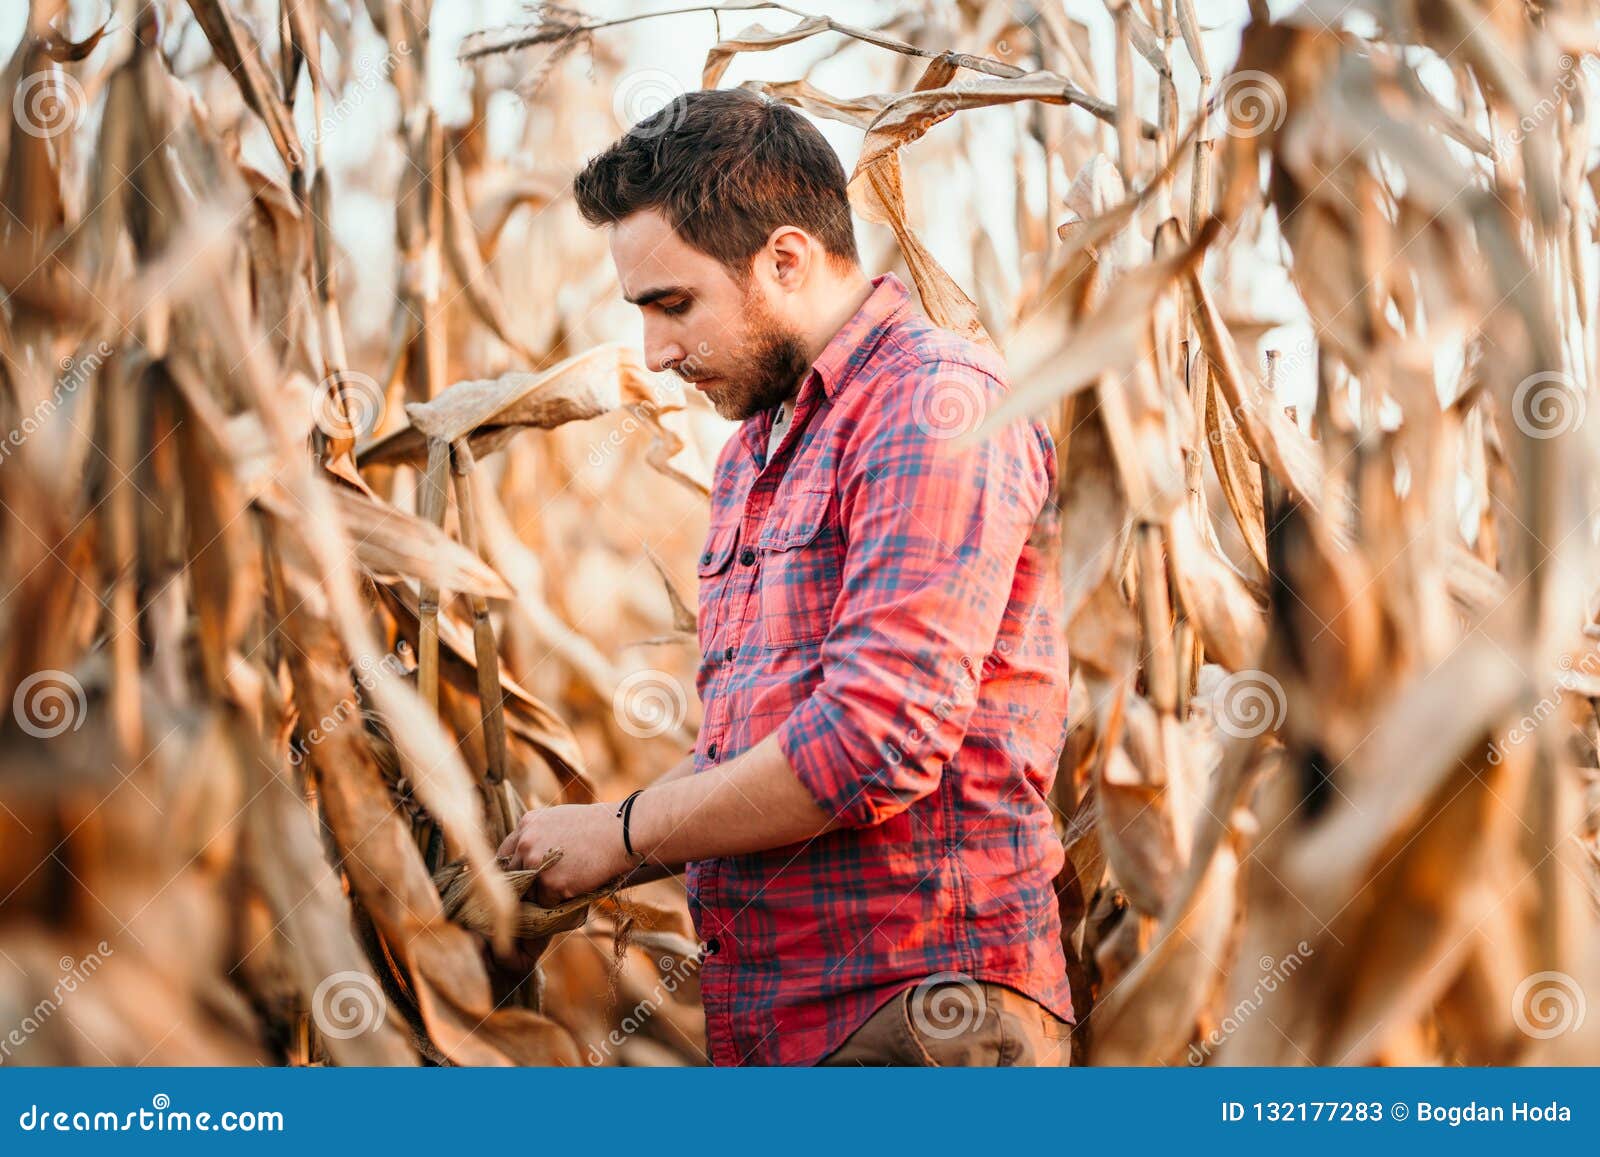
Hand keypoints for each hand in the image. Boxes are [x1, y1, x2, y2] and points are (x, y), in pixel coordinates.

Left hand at [497, 803, 635, 904]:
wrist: (622, 833)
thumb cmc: (597, 826)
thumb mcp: (560, 820)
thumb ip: (538, 836)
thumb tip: (525, 859)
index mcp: (527, 824)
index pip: (504, 854)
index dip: (511, 870)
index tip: (519, 880)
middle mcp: (526, 842)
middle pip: (512, 876)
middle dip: (524, 886)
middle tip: (539, 891)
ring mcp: (536, 864)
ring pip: (529, 892)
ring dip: (544, 895)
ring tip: (567, 885)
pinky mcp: (551, 884)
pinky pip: (547, 903)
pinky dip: (559, 901)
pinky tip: (576, 888)